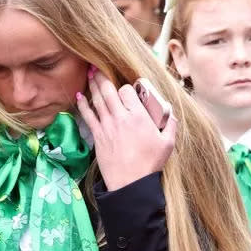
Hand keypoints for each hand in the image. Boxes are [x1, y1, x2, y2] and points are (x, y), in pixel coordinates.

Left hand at [76, 69, 176, 191]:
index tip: (127, 90)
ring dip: (93, 85)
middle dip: (102, 76)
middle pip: (109, 91)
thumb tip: (171, 114)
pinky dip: (83, 104)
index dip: (126, 88)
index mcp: (139, 116)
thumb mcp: (168, 143)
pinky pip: (88, 116)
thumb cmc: (150, 164)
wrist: (130, 183)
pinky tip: (79, 96)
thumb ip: (171, 125)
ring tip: (89, 73)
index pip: (128, 91)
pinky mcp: (98, 136)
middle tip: (96, 66)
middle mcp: (121, 117)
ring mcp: (107, 126)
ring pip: (97, 100)